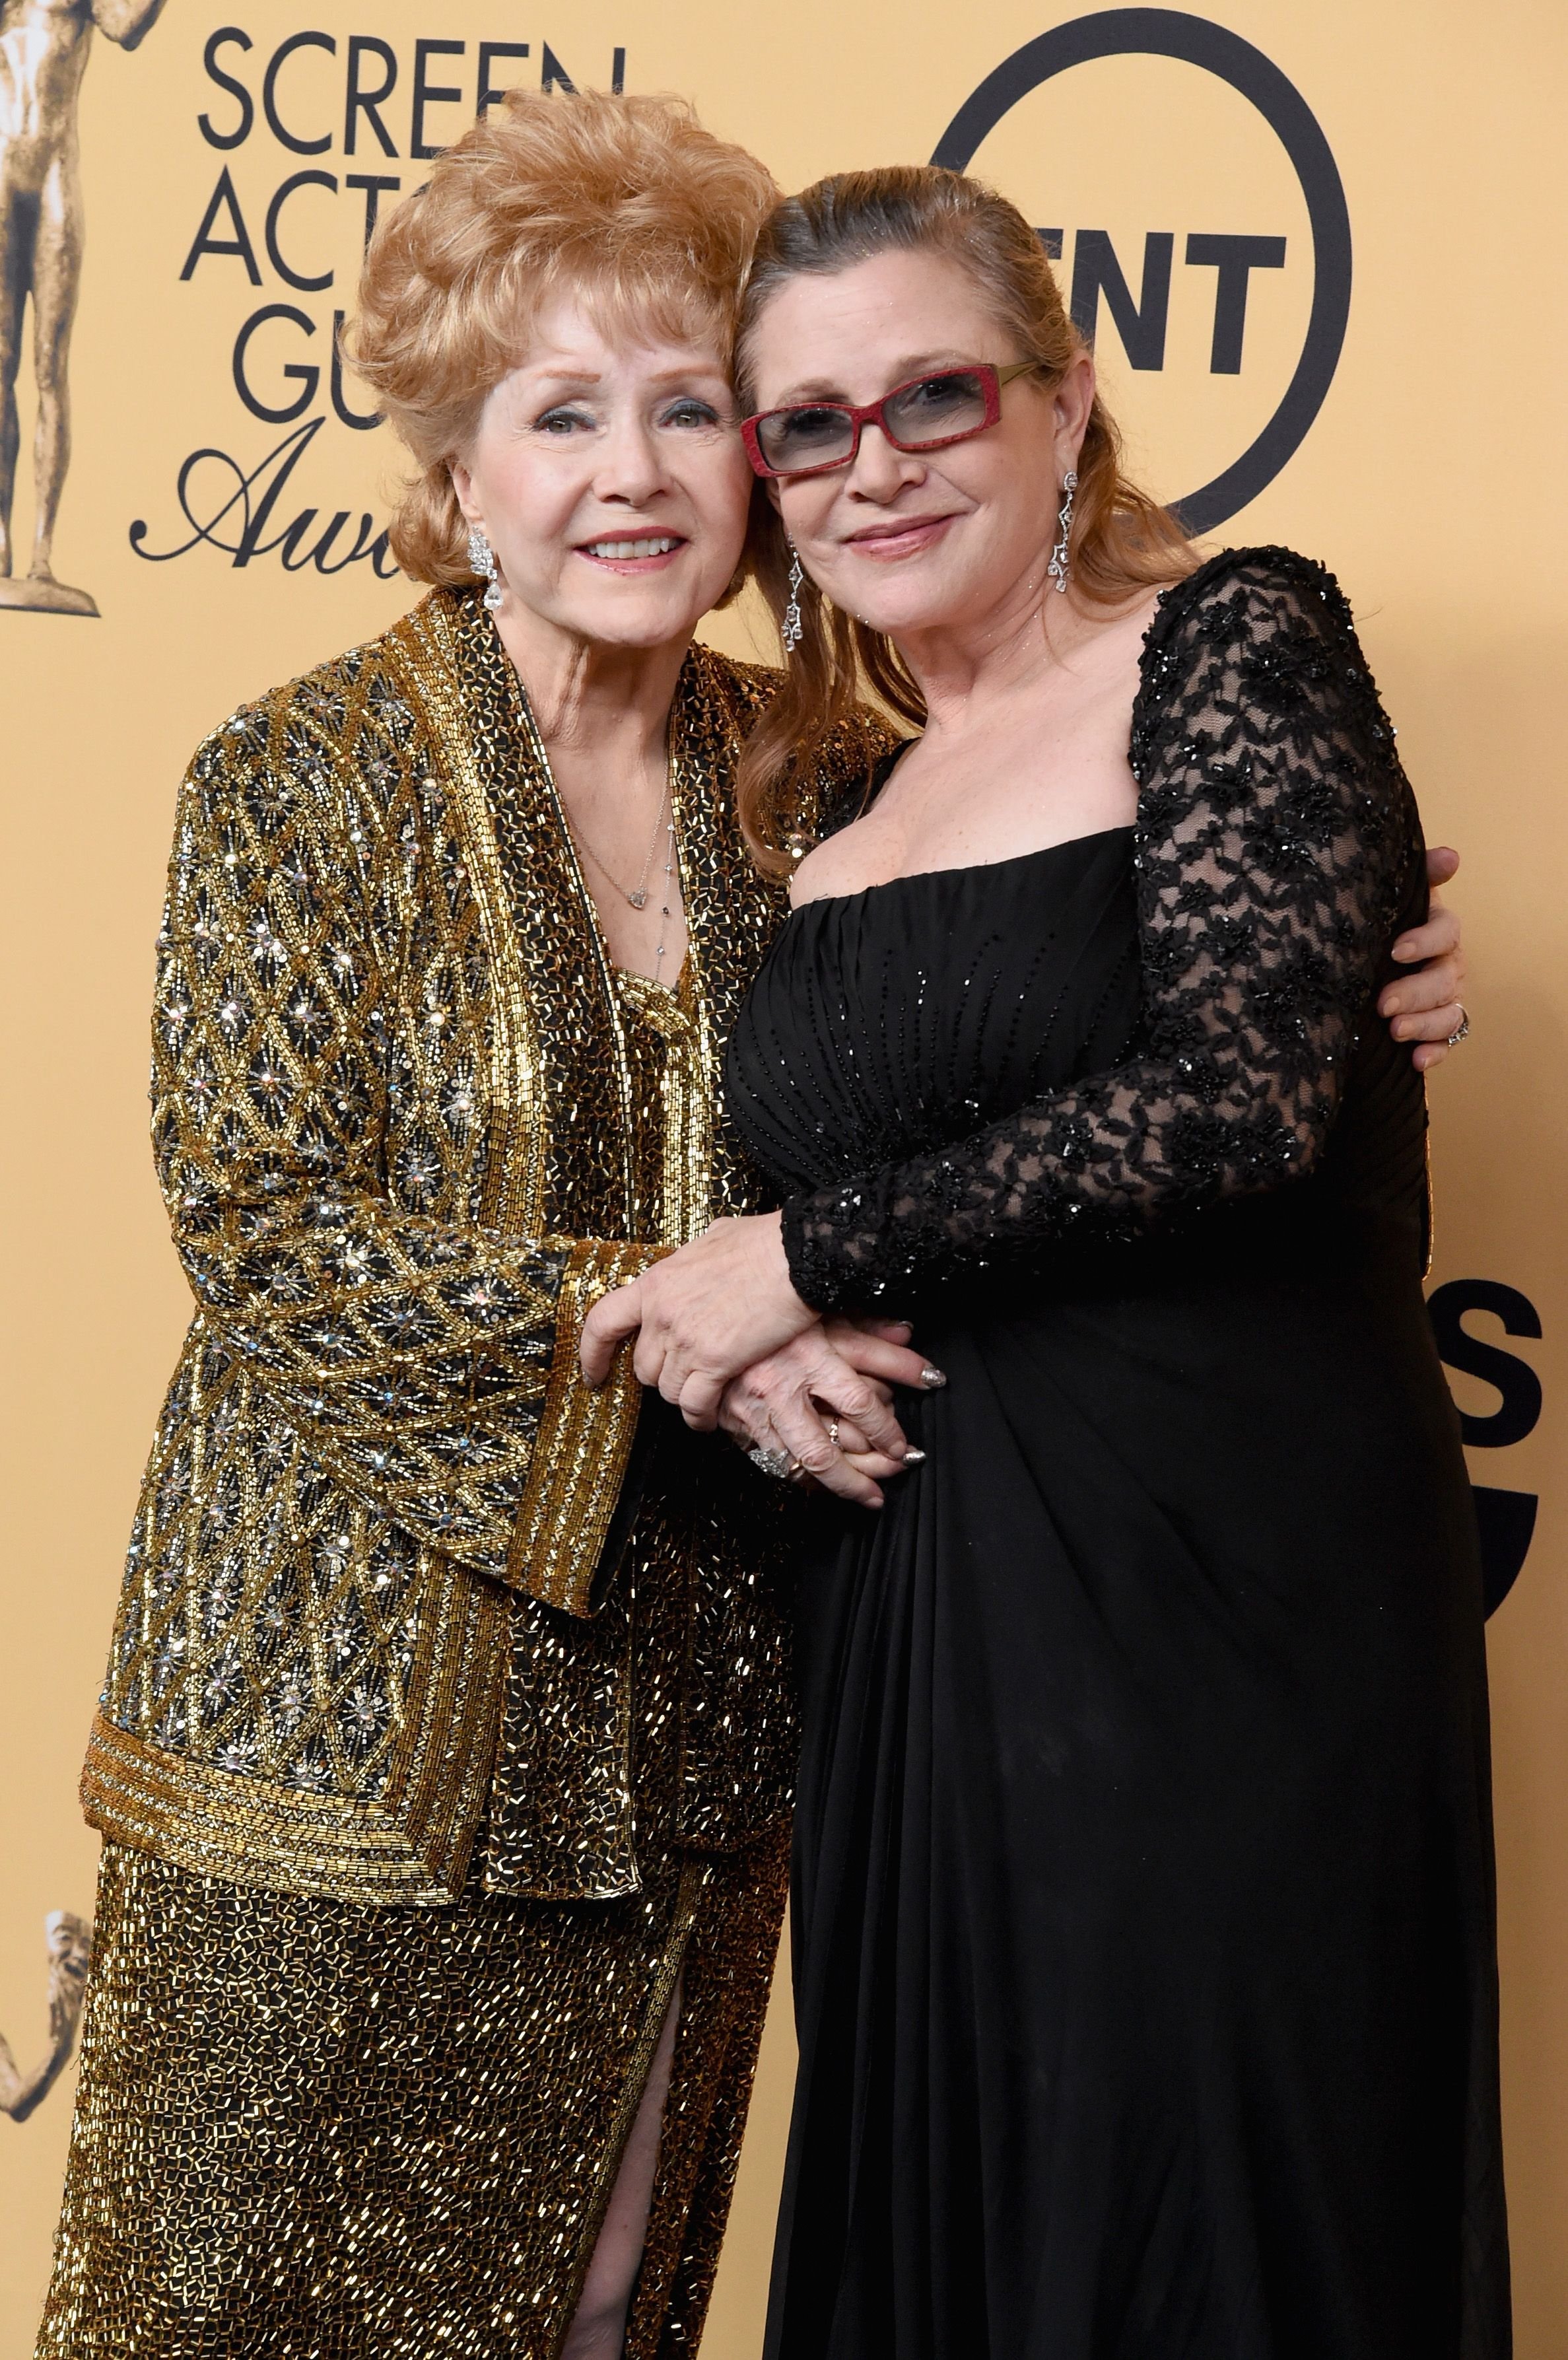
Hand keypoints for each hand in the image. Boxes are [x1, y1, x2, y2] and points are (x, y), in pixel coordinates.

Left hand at [579, 1211, 817, 1427]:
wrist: (796, 1256)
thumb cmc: (765, 1243)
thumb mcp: (715, 1238)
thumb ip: (695, 1258)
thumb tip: (700, 1255)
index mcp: (657, 1283)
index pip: (603, 1322)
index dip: (592, 1353)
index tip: (594, 1372)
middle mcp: (662, 1314)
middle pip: (642, 1366)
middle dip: (662, 1375)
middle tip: (683, 1375)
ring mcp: (685, 1340)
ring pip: (667, 1389)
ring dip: (684, 1395)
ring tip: (702, 1397)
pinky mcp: (714, 1362)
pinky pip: (694, 1404)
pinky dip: (699, 1417)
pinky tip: (708, 1419)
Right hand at [718, 1317, 935, 1508]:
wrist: (712, 1315)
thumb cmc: (774, 1308)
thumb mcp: (827, 1312)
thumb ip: (869, 1330)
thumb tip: (908, 1336)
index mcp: (807, 1354)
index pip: (858, 1403)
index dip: (886, 1431)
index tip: (902, 1446)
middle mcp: (778, 1387)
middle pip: (823, 1453)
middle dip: (858, 1480)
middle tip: (883, 1488)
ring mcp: (752, 1409)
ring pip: (795, 1466)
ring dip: (831, 1485)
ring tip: (862, 1492)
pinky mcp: (733, 1421)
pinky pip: (771, 1461)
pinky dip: (799, 1475)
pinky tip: (820, 1481)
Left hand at [1380, 847, 1468, 1072]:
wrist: (1362, 961)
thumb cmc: (1379, 924)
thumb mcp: (1391, 898)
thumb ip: (1420, 875)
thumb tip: (1450, 857)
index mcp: (1439, 932)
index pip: (1446, 932)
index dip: (1425, 941)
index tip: (1395, 950)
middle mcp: (1448, 966)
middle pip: (1445, 980)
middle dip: (1416, 993)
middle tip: (1383, 1004)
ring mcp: (1444, 999)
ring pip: (1448, 1015)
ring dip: (1425, 1025)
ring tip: (1395, 1031)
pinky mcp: (1434, 1029)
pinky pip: (1445, 1044)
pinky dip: (1433, 1053)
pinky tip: (1415, 1061)